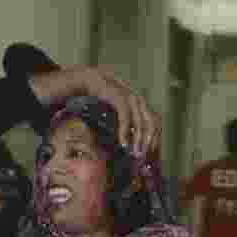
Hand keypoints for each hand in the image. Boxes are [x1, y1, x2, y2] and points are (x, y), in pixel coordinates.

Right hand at [29, 67, 159, 156]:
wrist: (83, 80)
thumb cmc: (97, 99)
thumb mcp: (111, 115)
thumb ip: (119, 126)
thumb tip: (124, 146)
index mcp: (137, 102)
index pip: (153, 121)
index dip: (154, 137)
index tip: (150, 152)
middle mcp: (136, 98)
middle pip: (151, 121)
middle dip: (148, 140)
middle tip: (143, 156)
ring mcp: (128, 95)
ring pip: (141, 120)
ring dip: (138, 139)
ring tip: (134, 153)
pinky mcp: (117, 95)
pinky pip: (125, 115)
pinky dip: (125, 131)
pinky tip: (123, 143)